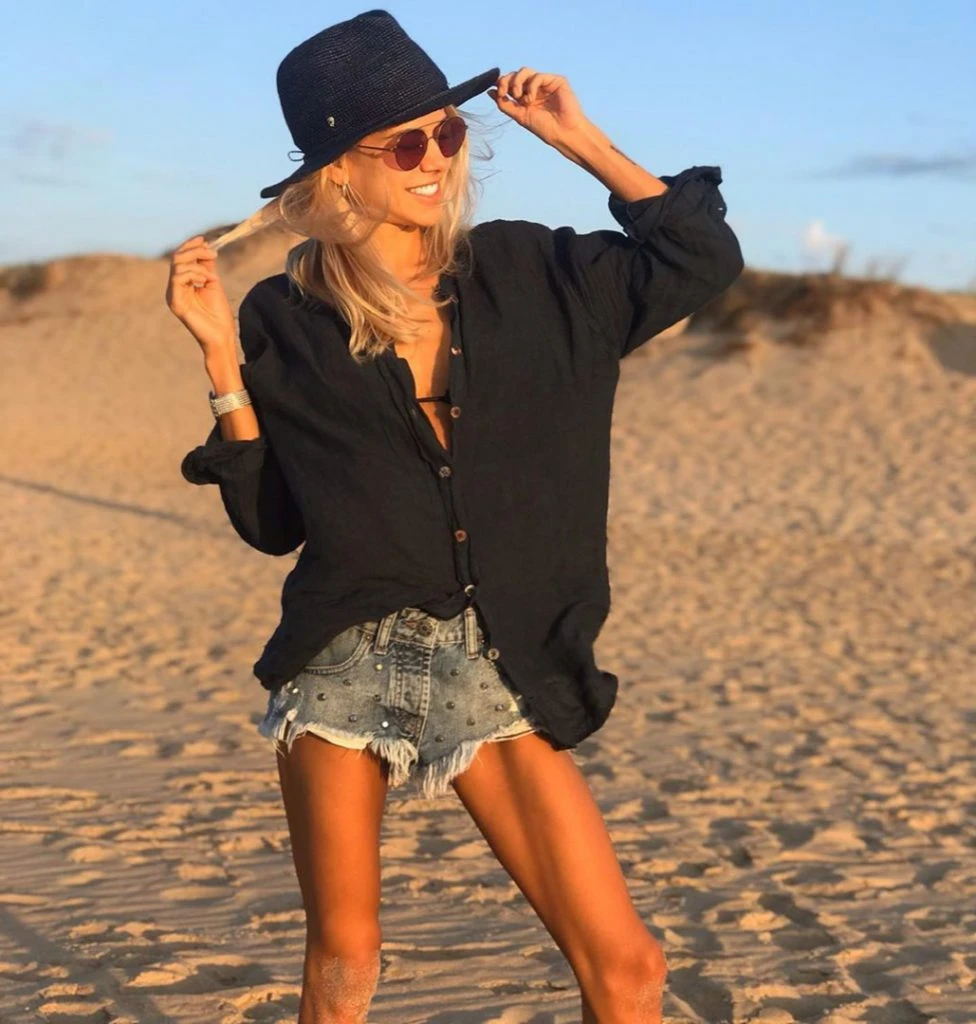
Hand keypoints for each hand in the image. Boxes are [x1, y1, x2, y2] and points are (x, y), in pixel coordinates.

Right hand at [165, 235, 235, 354]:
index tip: (205, 239)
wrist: (221, 335)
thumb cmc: (218, 313)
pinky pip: (178, 278)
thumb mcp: (212, 283)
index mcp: (182, 283)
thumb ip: (206, 266)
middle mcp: (174, 288)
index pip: (180, 258)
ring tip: (211, 276)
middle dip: (195, 251)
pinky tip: (207, 280)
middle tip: (212, 254)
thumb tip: (206, 247)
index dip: (190, 245)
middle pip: (176, 258)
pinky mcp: (175, 302)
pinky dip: (194, 274)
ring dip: (198, 265)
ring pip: (177, 266)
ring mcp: (173, 295)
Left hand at [487, 68, 587, 146]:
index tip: (497, 91)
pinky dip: (531, 86)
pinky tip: (531, 99)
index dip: (501, 83)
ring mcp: (545, 83)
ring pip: (525, 71)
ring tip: (519, 96)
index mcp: (526, 96)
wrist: (563, 133)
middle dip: (507, 81)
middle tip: (505, 93)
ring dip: (517, 82)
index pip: (510, 83)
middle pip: (515, 74)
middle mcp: (535, 88)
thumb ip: (505, 103)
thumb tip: (489, 91)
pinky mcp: (556, 80)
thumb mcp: (519, 116)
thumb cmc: (544, 128)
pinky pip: (537, 76)